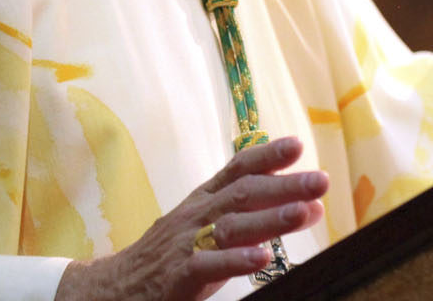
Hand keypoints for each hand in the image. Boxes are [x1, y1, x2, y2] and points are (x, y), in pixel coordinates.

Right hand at [54, 137, 328, 300]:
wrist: (112, 289)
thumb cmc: (167, 257)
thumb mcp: (205, 229)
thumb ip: (250, 216)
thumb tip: (306, 206)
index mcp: (202, 200)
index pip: (236, 169)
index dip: (267, 155)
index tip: (298, 145)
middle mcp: (195, 216)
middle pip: (243, 193)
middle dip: (284, 185)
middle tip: (320, 181)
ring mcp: (185, 245)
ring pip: (231, 225)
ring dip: (271, 217)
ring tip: (303, 212)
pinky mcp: (177, 276)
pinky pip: (208, 265)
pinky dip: (236, 259)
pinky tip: (262, 258)